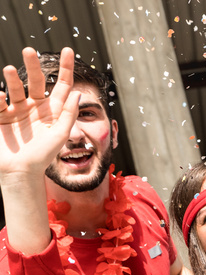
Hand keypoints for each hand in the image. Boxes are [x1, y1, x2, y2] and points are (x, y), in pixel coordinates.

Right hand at [0, 48, 78, 178]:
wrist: (19, 171)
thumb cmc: (43, 156)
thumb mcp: (60, 135)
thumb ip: (68, 114)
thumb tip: (77, 92)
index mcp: (52, 110)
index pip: (62, 85)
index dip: (66, 68)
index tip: (69, 50)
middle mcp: (35, 107)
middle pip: (35, 80)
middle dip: (33, 65)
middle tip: (29, 50)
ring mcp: (17, 110)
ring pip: (15, 87)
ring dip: (11, 78)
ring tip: (8, 70)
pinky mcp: (1, 116)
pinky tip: (0, 97)